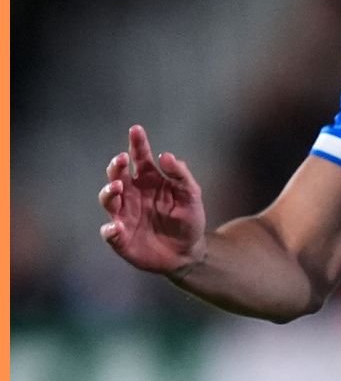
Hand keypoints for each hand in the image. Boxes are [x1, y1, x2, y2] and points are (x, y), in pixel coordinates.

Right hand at [98, 125, 207, 276]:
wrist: (187, 251)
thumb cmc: (188, 219)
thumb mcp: (191, 195)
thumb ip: (180, 175)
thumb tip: (166, 155)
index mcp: (149, 180)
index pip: (139, 158)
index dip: (137, 144)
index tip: (136, 130)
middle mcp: (132, 194)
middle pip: (117, 175)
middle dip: (116, 166)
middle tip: (121, 159)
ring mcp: (124, 214)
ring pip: (108, 199)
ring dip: (109, 191)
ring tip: (118, 187)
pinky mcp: (121, 237)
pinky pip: (110, 232)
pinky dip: (110, 229)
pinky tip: (116, 226)